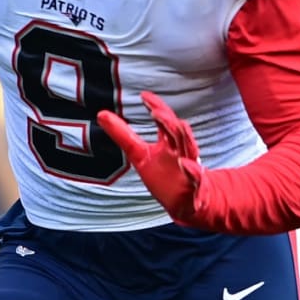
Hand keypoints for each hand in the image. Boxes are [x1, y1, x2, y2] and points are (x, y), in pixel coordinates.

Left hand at [97, 91, 208, 221]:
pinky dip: (194, 174)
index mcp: (169, 143)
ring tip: (179, 127)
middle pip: (178, 133)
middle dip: (168, 122)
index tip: (144, 96)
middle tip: (156, 112)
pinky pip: (198, 181)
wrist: (187, 203)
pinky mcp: (196, 189)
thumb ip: (123, 135)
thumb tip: (101, 114)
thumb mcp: (139, 154)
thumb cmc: (165, 176)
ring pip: (191, 152)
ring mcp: (191, 170)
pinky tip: (187, 167)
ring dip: (186, 140)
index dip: (156, 107)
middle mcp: (182, 153)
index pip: (165, 121)